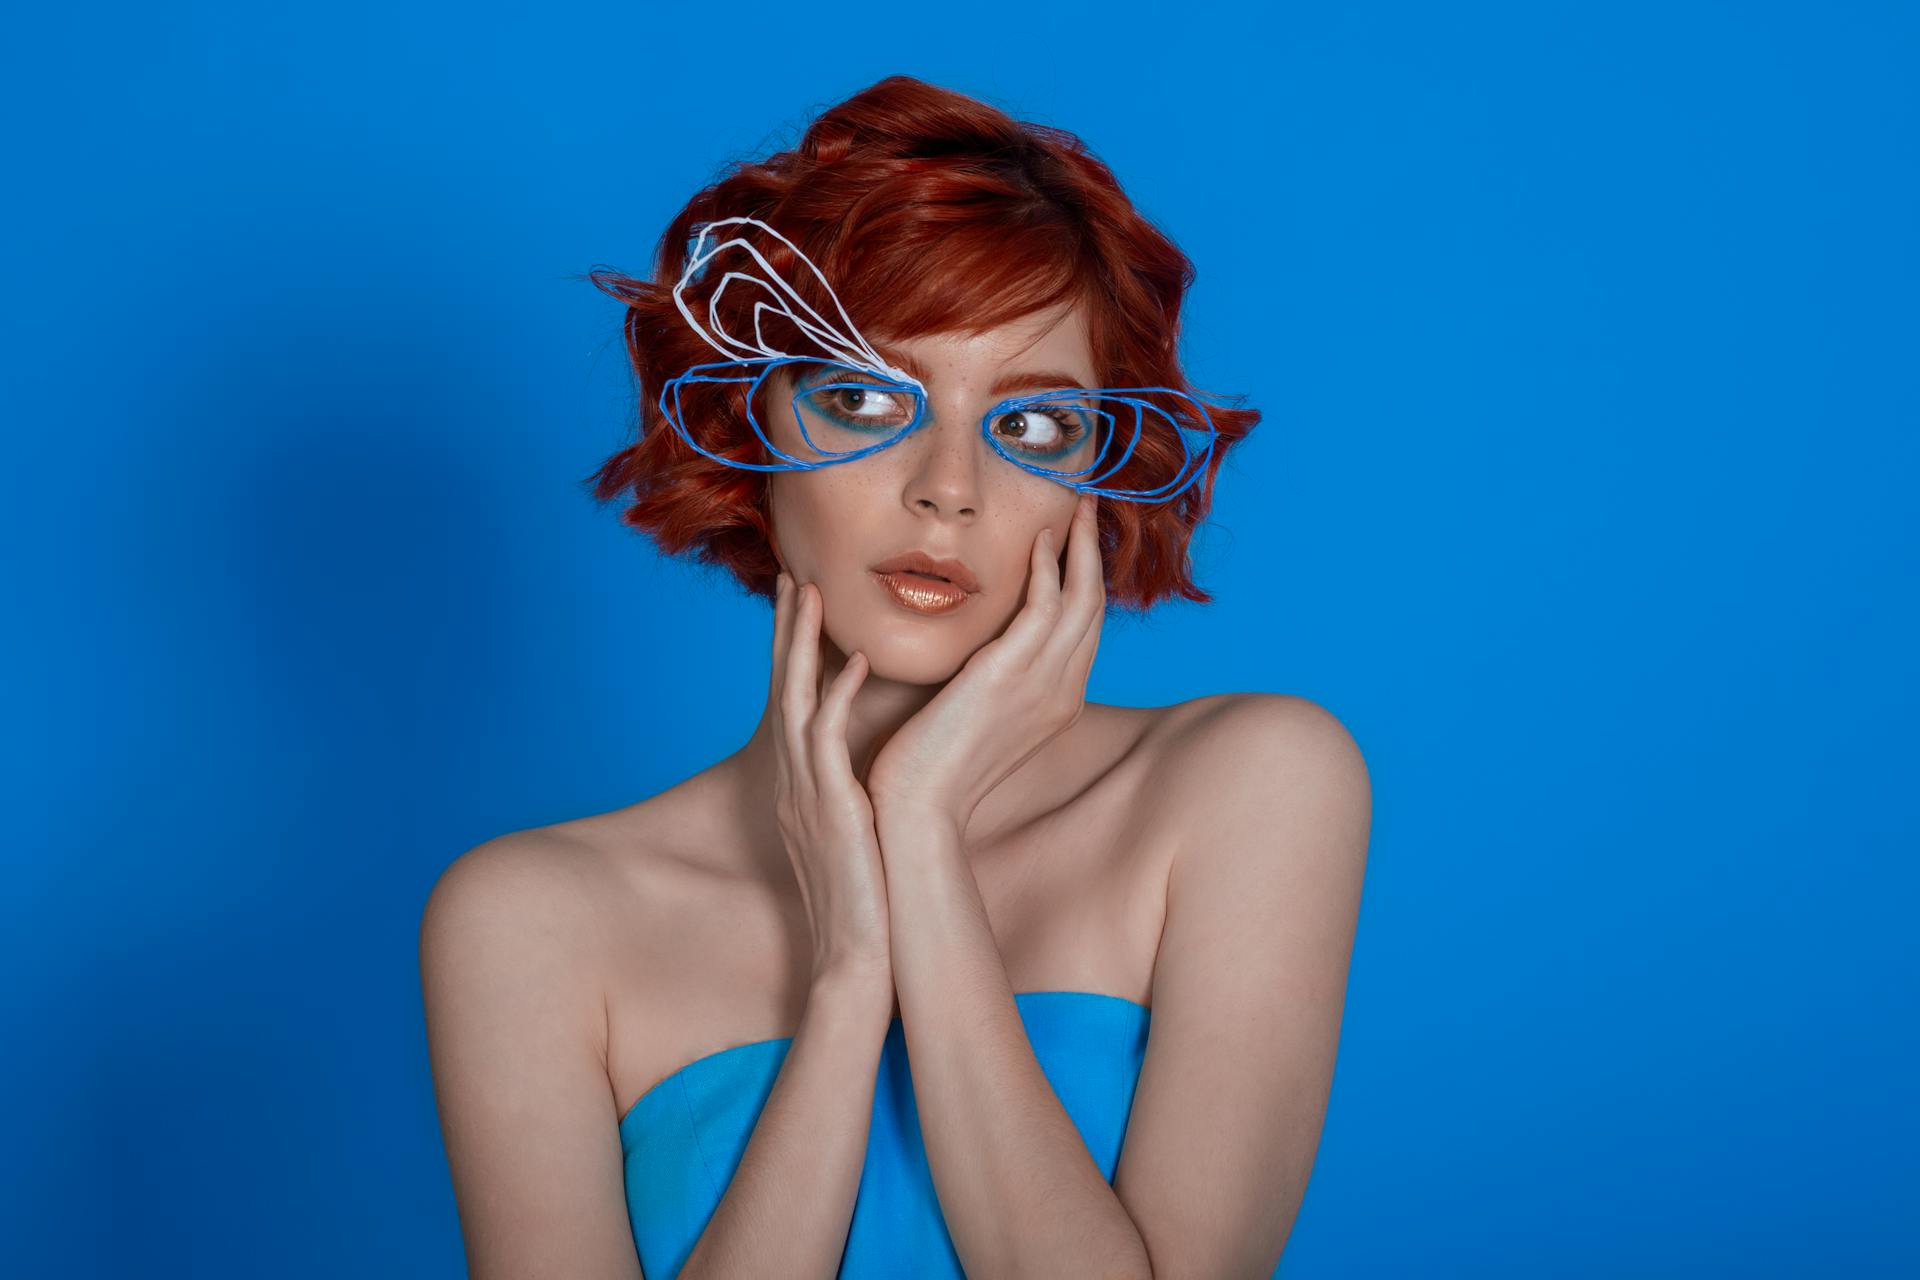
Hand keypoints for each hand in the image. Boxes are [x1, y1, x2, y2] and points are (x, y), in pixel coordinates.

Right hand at [768, 572, 891, 987]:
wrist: (855, 958)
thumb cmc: (865, 902)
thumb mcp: (856, 835)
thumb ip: (858, 796)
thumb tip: (878, 770)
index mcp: (801, 786)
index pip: (793, 703)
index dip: (795, 653)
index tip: (804, 604)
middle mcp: (793, 782)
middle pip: (782, 690)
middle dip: (787, 633)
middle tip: (795, 577)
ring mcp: (805, 793)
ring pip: (795, 700)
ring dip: (802, 646)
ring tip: (813, 594)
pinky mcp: (828, 807)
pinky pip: (825, 740)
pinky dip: (837, 696)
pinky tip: (854, 662)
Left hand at [865, 491, 1106, 829]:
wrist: (917, 810)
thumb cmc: (932, 770)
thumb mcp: (976, 721)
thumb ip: (991, 684)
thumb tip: (980, 655)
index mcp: (1057, 704)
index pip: (1085, 629)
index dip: (1085, 580)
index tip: (1075, 541)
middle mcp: (1061, 692)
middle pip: (1095, 607)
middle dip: (1094, 552)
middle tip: (1088, 507)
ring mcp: (1043, 685)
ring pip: (1082, 599)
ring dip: (1079, 546)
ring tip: (1073, 506)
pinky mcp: (1010, 675)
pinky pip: (1046, 606)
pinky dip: (1048, 567)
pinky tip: (1039, 538)